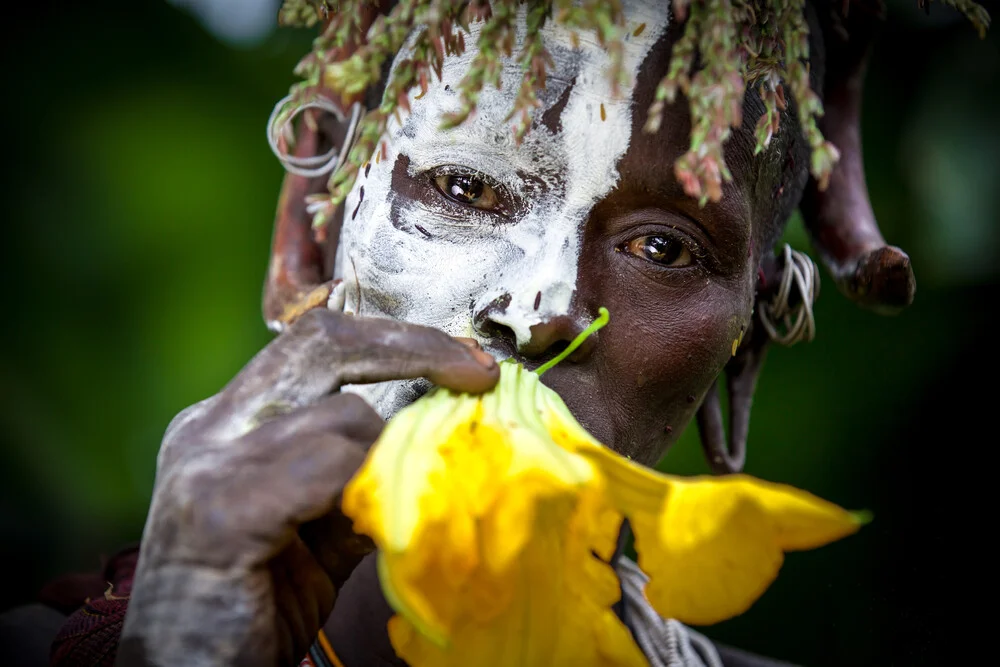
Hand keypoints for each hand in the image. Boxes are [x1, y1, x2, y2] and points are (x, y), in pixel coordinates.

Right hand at [116, 309, 497, 666]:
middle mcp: (211, 425)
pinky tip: (372, 528)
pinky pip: (330, 467)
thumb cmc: (255, 610)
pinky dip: (369, 489)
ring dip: (393, 458)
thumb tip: (435, 441)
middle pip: (323, 342)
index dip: (400, 341)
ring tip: (396, 510)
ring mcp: (208, 460)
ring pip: (342, 415)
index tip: (469, 363)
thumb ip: (358, 480)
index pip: (318, 343)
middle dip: (417, 347)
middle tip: (480, 374)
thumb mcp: (316, 533)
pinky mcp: (221, 507)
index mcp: (230, 422)